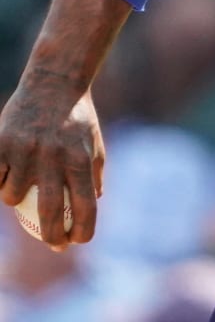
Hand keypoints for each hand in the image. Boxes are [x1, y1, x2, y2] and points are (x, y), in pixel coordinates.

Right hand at [0, 83, 104, 248]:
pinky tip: (8, 169)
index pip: (85, 206)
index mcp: (79, 158)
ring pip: (12, 197)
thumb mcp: (94, 141)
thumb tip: (94, 202)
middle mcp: (53, 158)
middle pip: (49, 213)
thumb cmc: (76, 116)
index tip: (77, 241)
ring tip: (25, 179)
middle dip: (52, 236)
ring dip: (16, 197)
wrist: (54, 82)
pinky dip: (0, 179)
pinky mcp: (2, 145)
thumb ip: (95, 172)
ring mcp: (25, 152)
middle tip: (54, 243)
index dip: (82, 231)